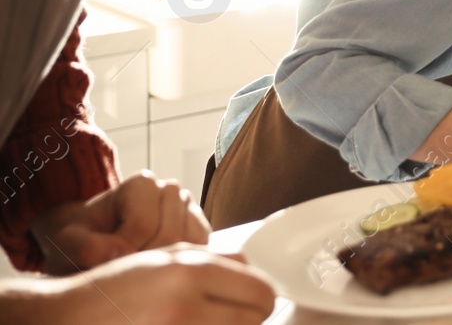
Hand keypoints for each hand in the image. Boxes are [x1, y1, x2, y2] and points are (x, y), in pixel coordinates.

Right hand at [5, 245, 276, 324]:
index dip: (261, 299)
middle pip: (254, 321)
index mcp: (190, 272)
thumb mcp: (162, 258)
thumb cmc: (112, 292)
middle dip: (247, 319)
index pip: (260, 291)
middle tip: (226, 316)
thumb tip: (250, 267)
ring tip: (201, 321)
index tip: (252, 303)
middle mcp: (185, 306)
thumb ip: (213, 259)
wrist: (64, 320)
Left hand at [31, 173, 209, 274]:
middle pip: (167, 236)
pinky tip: (155, 267)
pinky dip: (179, 264)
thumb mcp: (68, 242)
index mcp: (141, 184)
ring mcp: (188, 208)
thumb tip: (120, 253)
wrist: (94, 238)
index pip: (143, 225)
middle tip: (120, 271)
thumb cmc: (83, 239)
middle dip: (142, 260)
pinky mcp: (199, 228)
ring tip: (135, 267)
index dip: (122, 253)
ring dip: (160, 264)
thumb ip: (87, 246)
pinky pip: (200, 251)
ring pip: (187, 245)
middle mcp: (170, 190)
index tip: (105, 265)